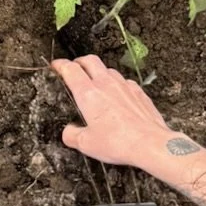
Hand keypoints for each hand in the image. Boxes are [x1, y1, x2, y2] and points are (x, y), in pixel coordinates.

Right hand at [53, 55, 175, 169]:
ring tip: (94, 82)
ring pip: (108, 69)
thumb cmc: (119, 142)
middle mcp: (106, 84)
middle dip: (79, 61)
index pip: (70, 70)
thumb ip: (72, 135)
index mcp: (88, 94)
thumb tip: (68, 131)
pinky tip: (116, 95)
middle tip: (74, 68)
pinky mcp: (138, 92)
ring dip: (98, 72)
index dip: (60, 65)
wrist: (150, 144)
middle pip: (90, 60)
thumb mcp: (86, 144)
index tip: (56, 66)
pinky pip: (124, 81)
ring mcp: (124, 86)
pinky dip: (116, 84)